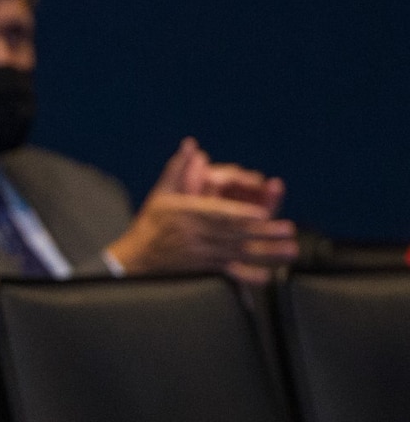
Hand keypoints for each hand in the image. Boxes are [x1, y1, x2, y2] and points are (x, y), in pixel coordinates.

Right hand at [114, 138, 296, 280]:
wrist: (133, 258)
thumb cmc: (150, 223)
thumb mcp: (160, 194)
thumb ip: (177, 169)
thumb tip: (191, 145)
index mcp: (187, 214)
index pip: (217, 214)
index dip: (240, 215)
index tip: (262, 214)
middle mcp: (194, 235)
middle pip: (234, 234)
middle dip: (263, 233)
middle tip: (288, 230)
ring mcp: (199, 254)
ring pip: (236, 253)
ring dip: (265, 253)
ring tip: (289, 250)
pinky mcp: (201, 270)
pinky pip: (226, 273)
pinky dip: (246, 276)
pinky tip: (265, 276)